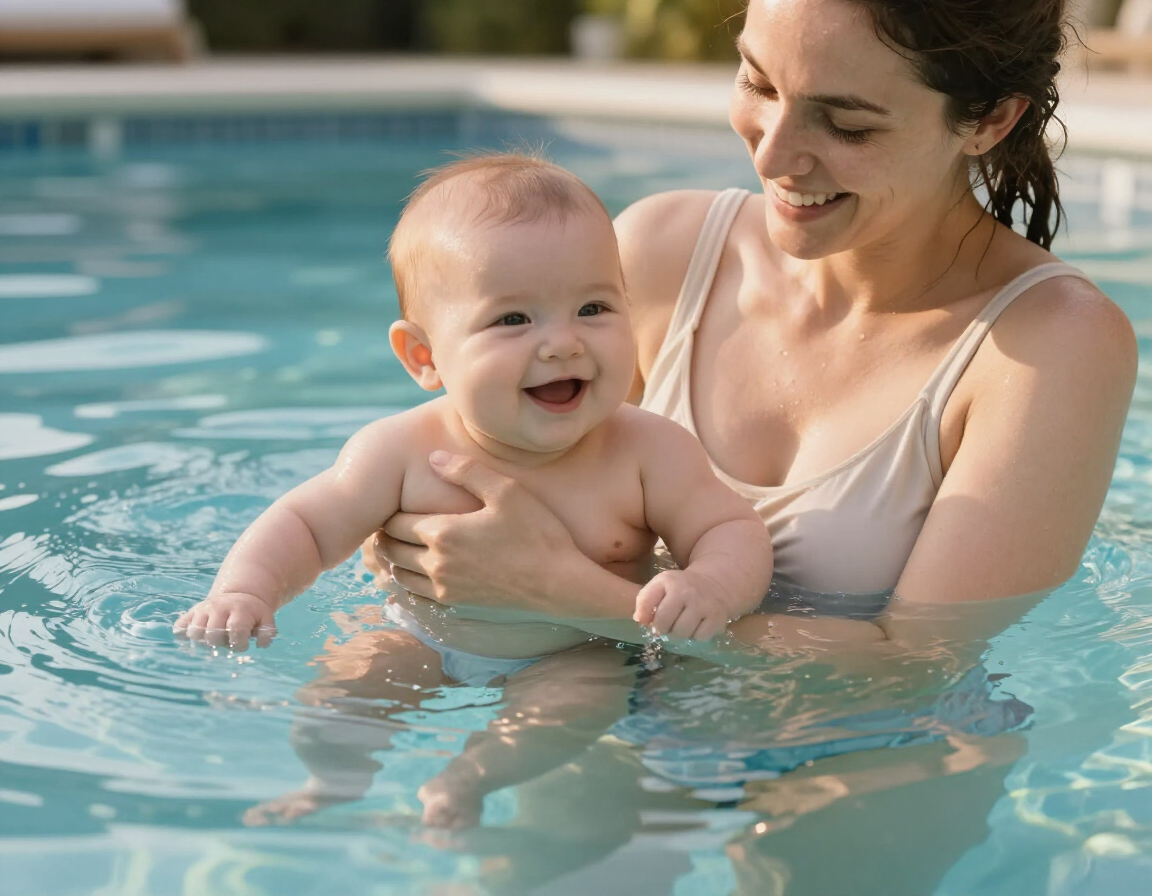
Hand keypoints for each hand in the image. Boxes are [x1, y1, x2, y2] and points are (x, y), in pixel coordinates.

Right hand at [173, 592, 276, 650]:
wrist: (238, 596)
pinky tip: (197, 637)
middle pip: (212, 634)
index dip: (238, 643)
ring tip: (213, 640)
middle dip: (220, 644)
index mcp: (239, 610)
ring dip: (203, 642)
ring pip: (194, 632)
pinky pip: (179, 627)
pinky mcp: (190, 613)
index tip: (241, 645)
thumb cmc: (252, 613)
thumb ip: (267, 633)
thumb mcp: (266, 619)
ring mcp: (202, 610)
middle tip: (226, 641)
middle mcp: (218, 608)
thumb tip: (261, 645)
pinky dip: (184, 635)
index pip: (235, 630)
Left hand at [375, 451, 578, 611]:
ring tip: (399, 547)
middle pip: (391, 550)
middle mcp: (436, 564)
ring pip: (399, 575)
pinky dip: (408, 583)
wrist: (560, 585)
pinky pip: (416, 597)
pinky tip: (417, 574)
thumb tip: (433, 458)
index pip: (395, 522)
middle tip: (388, 525)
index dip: (389, 513)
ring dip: (393, 561)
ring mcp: (445, 589)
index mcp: (442, 533)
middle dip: (385, 536)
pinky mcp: (457, 605)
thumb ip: (466, 471)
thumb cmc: (538, 534)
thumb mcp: (506, 491)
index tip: (393, 505)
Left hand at [634, 569, 731, 640]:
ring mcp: (704, 605)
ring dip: (679, 633)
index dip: (647, 618)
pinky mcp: (717, 618)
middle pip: (665, 625)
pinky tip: (696, 624)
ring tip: (682, 622)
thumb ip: (644, 600)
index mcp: (670, 582)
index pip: (648, 606)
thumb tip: (640, 620)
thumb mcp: (660, 585)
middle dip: (663, 628)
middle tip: (668, 623)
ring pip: (682, 634)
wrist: (713, 583)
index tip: (651, 620)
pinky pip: (699, 637)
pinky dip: (695, 635)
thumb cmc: (681, 587)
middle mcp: (688, 592)